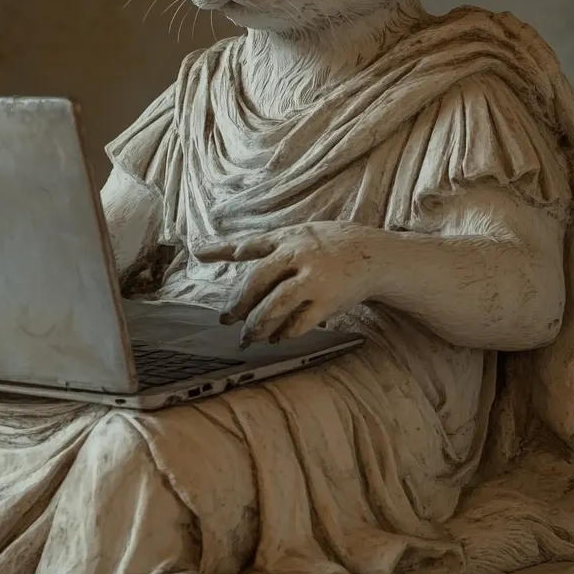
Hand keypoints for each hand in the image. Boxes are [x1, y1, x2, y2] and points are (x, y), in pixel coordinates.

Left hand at [194, 222, 376, 346]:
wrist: (373, 255)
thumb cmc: (328, 245)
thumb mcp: (296, 235)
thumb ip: (261, 244)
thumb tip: (223, 250)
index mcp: (288, 239)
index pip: (251, 245)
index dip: (224, 249)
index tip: (200, 254)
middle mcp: (298, 256)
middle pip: (258, 281)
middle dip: (239, 304)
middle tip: (226, 319)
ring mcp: (313, 279)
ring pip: (275, 306)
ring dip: (258, 324)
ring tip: (248, 337)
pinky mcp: (327, 301)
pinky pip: (299, 322)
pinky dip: (285, 333)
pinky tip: (278, 338)